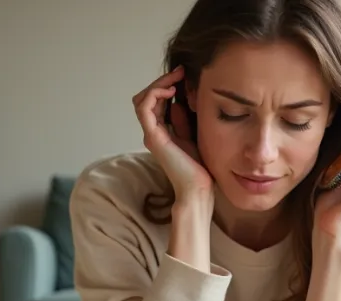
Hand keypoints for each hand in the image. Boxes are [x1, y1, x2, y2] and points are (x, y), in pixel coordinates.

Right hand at [133, 66, 212, 202]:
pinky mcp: (153, 137)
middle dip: (161, 81)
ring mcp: (151, 134)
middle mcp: (152, 131)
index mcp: (161, 131)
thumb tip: (178, 101)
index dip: (166, 85)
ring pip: (142, 100)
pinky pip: (144, 108)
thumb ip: (182, 119)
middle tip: (180, 72)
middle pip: (145, 97)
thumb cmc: (198, 166)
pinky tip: (172, 91)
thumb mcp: (192, 135)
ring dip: (158, 84)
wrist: (198, 188)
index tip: (183, 75)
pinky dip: (155, 94)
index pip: (154, 101)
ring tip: (176, 79)